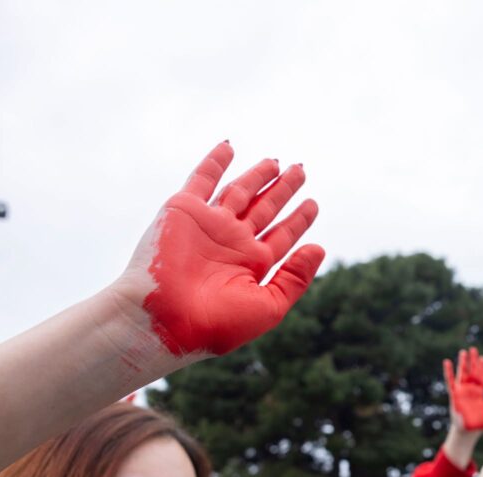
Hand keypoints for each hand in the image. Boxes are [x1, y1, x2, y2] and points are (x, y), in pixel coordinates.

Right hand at [118, 142, 324, 356]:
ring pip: (239, 191)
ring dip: (258, 175)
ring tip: (277, 162)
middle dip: (283, 190)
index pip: (282, 236)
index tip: (313, 204)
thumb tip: (319, 248)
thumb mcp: (269, 306)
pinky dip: (215, 162)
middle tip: (301, 171)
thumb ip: (295, 278)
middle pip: (264, 208)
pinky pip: (202, 179)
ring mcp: (209, 225)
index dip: (299, 219)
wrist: (163, 321)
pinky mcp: (184, 210)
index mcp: (252, 265)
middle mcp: (232, 243)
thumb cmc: (216, 324)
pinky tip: (229, 146)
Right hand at [443, 347, 482, 431]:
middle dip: (472, 361)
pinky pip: (450, 382)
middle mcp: (471, 390)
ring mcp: (462, 392)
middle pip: (472, 372)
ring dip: (462, 363)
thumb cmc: (479, 425)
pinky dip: (449, 372)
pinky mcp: (454, 396)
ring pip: (462, 374)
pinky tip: (447, 362)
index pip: (482, 377)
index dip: (482, 368)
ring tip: (463, 352)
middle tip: (473, 349)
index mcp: (480, 393)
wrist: (467, 433)